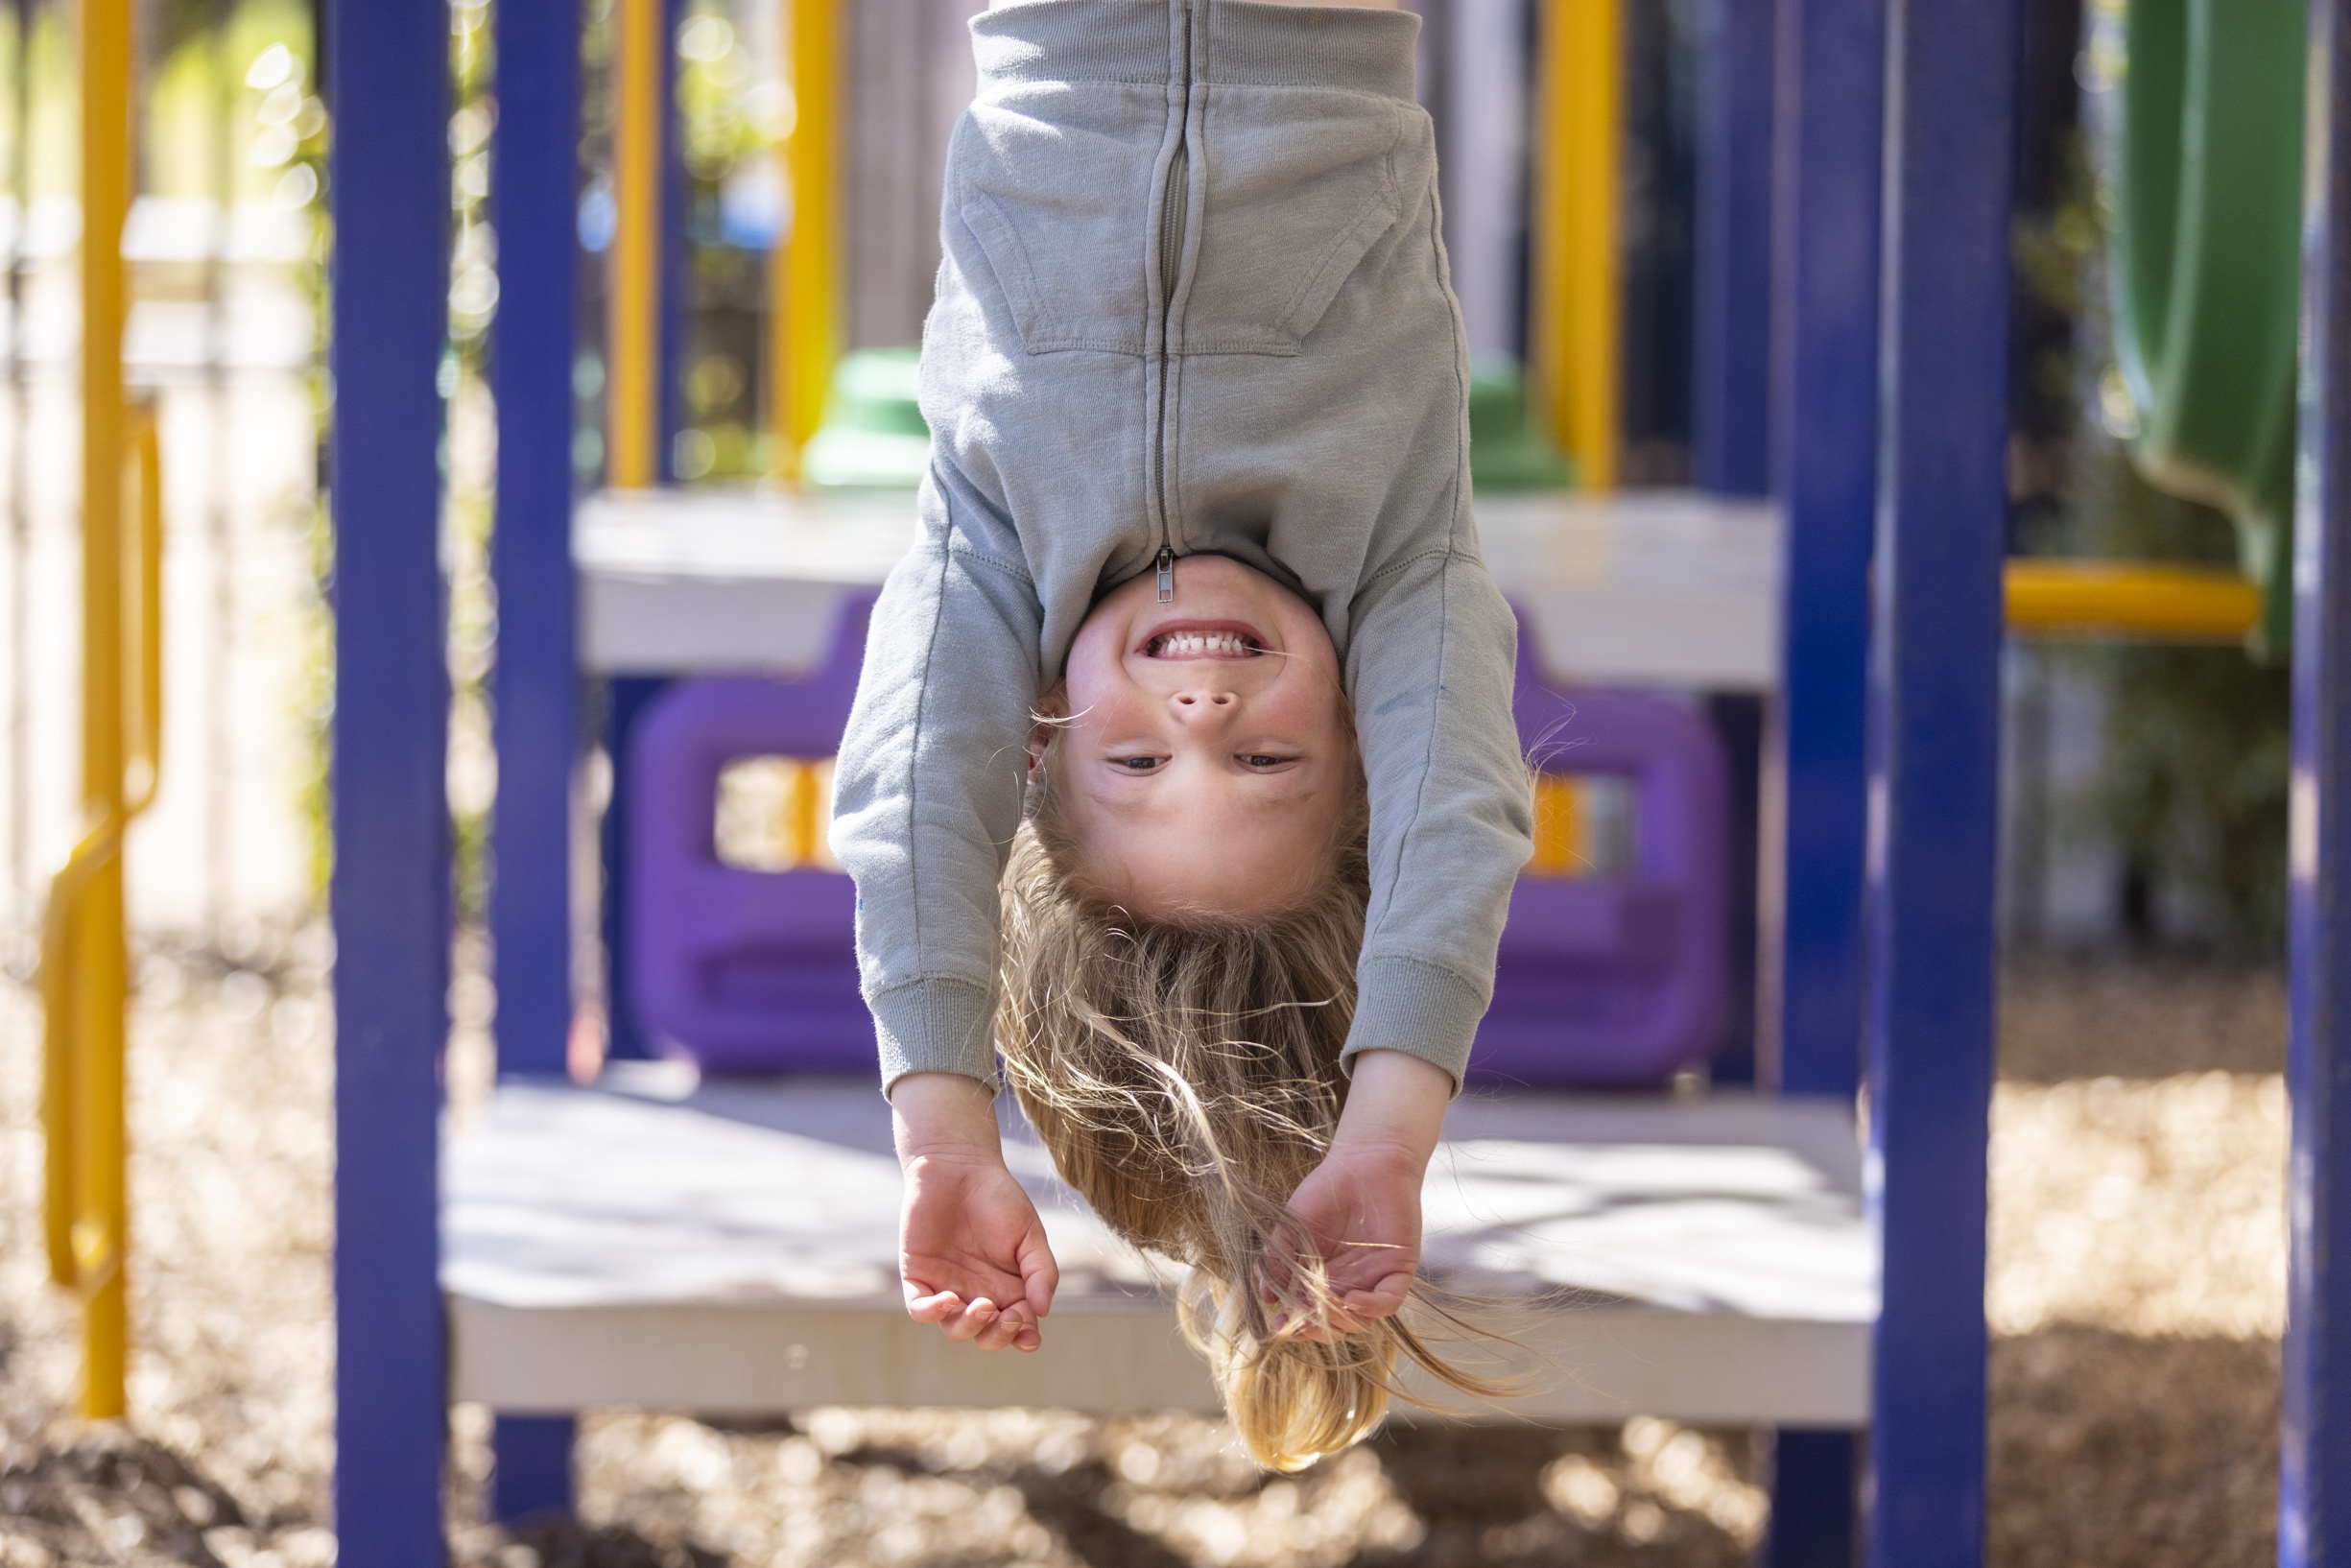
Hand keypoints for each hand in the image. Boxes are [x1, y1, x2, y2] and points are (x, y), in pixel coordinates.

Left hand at [892, 1073, 1059, 1351]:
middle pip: (985, 1335)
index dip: (1023, 1337)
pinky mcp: (918, 1275)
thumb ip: (1041, 1272)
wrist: (958, 1165)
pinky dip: (932, 1313)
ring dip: (970, 1327)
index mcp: (1008, 1287)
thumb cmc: (999, 1198)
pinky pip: (920, 1309)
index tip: (1029, 1336)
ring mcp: (947, 1286)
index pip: (1016, 1326)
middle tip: (1007, 1316)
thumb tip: (1042, 1312)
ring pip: (955, 1329)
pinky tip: (949, 1299)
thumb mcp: (1030, 1234)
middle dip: (998, 1336)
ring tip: (983, 1305)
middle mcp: (978, 1293)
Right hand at [1280, 1140, 1426, 1338]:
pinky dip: (1370, 1307)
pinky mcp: (1398, 1270)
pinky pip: (1388, 1301)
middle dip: (1316, 1328)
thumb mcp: (1291, 1226)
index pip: (1311, 1312)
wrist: (1365, 1162)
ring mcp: (1373, 1279)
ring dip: (1340, 1319)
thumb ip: (1277, 1259)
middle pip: (1335, 1324)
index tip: (1278, 1324)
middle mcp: (1348, 1283)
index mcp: (1322, 1277)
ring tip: (1323, 1304)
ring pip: (1360, 1320)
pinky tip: (1352, 1298)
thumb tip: (1265, 1296)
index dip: (1296, 1323)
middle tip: (1301, 1320)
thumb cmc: (1326, 1190)